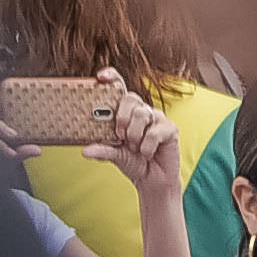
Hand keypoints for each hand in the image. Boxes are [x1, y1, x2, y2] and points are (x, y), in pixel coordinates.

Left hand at [78, 66, 179, 188]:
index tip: (101, 77)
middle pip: (131, 98)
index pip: (120, 87)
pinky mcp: (170, 129)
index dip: (112, 77)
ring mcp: (157, 118)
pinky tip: (147, 153)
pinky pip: (154, 132)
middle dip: (122, 118)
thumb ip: (103, 149)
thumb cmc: (133, 162)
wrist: (152, 180)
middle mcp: (142, 111)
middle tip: (119, 136)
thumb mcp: (114, 155)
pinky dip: (146, 147)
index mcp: (126, 112)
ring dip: (134, 136)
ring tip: (134, 148)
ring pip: (142, 114)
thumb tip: (86, 151)